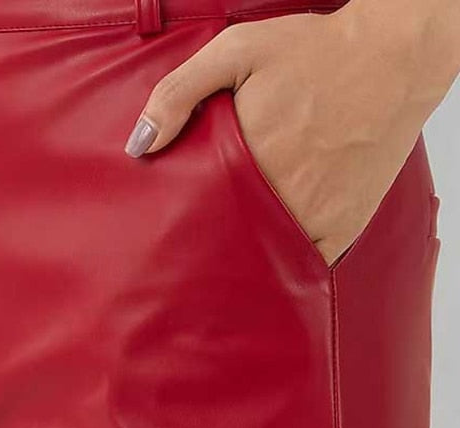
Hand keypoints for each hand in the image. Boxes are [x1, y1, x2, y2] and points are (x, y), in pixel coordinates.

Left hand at [124, 6, 443, 267]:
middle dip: (208, 250)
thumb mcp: (237, 52)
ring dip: (245, 262)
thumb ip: (180, 92)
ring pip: (264, 261)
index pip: (196, 217)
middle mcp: (280, 199)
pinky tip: (273, 261)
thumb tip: (140, 145)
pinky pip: (306, 264)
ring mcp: (314, 219)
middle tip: (190, 256)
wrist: (395, 58)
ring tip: (225, 265)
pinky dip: (288, 266)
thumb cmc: (315, 52)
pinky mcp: (344, 228)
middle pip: (227, 244)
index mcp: (246, 163)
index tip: (166, 236)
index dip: (180, 230)